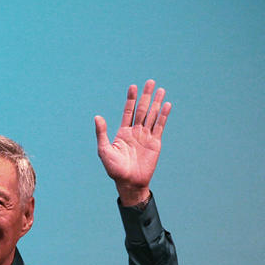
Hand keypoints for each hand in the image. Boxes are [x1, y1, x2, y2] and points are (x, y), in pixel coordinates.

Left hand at [94, 80, 170, 204]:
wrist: (129, 182)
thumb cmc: (114, 169)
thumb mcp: (104, 150)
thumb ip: (101, 134)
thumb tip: (97, 117)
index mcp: (123, 132)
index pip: (128, 111)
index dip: (131, 99)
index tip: (133, 86)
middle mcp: (136, 132)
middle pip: (142, 110)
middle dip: (146, 96)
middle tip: (150, 82)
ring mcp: (146, 136)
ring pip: (152, 116)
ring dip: (156, 103)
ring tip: (161, 90)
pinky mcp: (155, 143)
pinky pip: (160, 126)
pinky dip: (163, 116)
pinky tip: (167, 105)